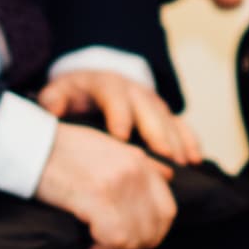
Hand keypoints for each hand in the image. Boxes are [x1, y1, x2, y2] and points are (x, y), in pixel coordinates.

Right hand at [34, 121, 177, 248]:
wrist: (29, 144)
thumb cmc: (61, 149)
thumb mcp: (108, 146)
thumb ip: (141, 162)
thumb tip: (168, 175)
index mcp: (139, 161)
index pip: (167, 210)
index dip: (151, 233)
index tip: (127, 240)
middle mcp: (135, 171)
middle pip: (156, 228)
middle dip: (135, 247)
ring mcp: (119, 184)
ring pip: (136, 238)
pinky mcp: (98, 198)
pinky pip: (116, 240)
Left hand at [39, 64, 202, 164]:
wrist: (91, 84)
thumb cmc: (74, 97)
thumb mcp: (58, 93)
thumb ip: (53, 100)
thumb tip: (52, 109)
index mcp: (105, 84)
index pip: (114, 96)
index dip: (119, 115)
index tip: (121, 137)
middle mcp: (133, 90)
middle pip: (148, 109)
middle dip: (157, 133)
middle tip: (164, 156)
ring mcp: (151, 102)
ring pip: (167, 119)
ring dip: (176, 141)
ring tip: (182, 164)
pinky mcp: (163, 114)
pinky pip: (180, 125)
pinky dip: (190, 140)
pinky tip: (195, 160)